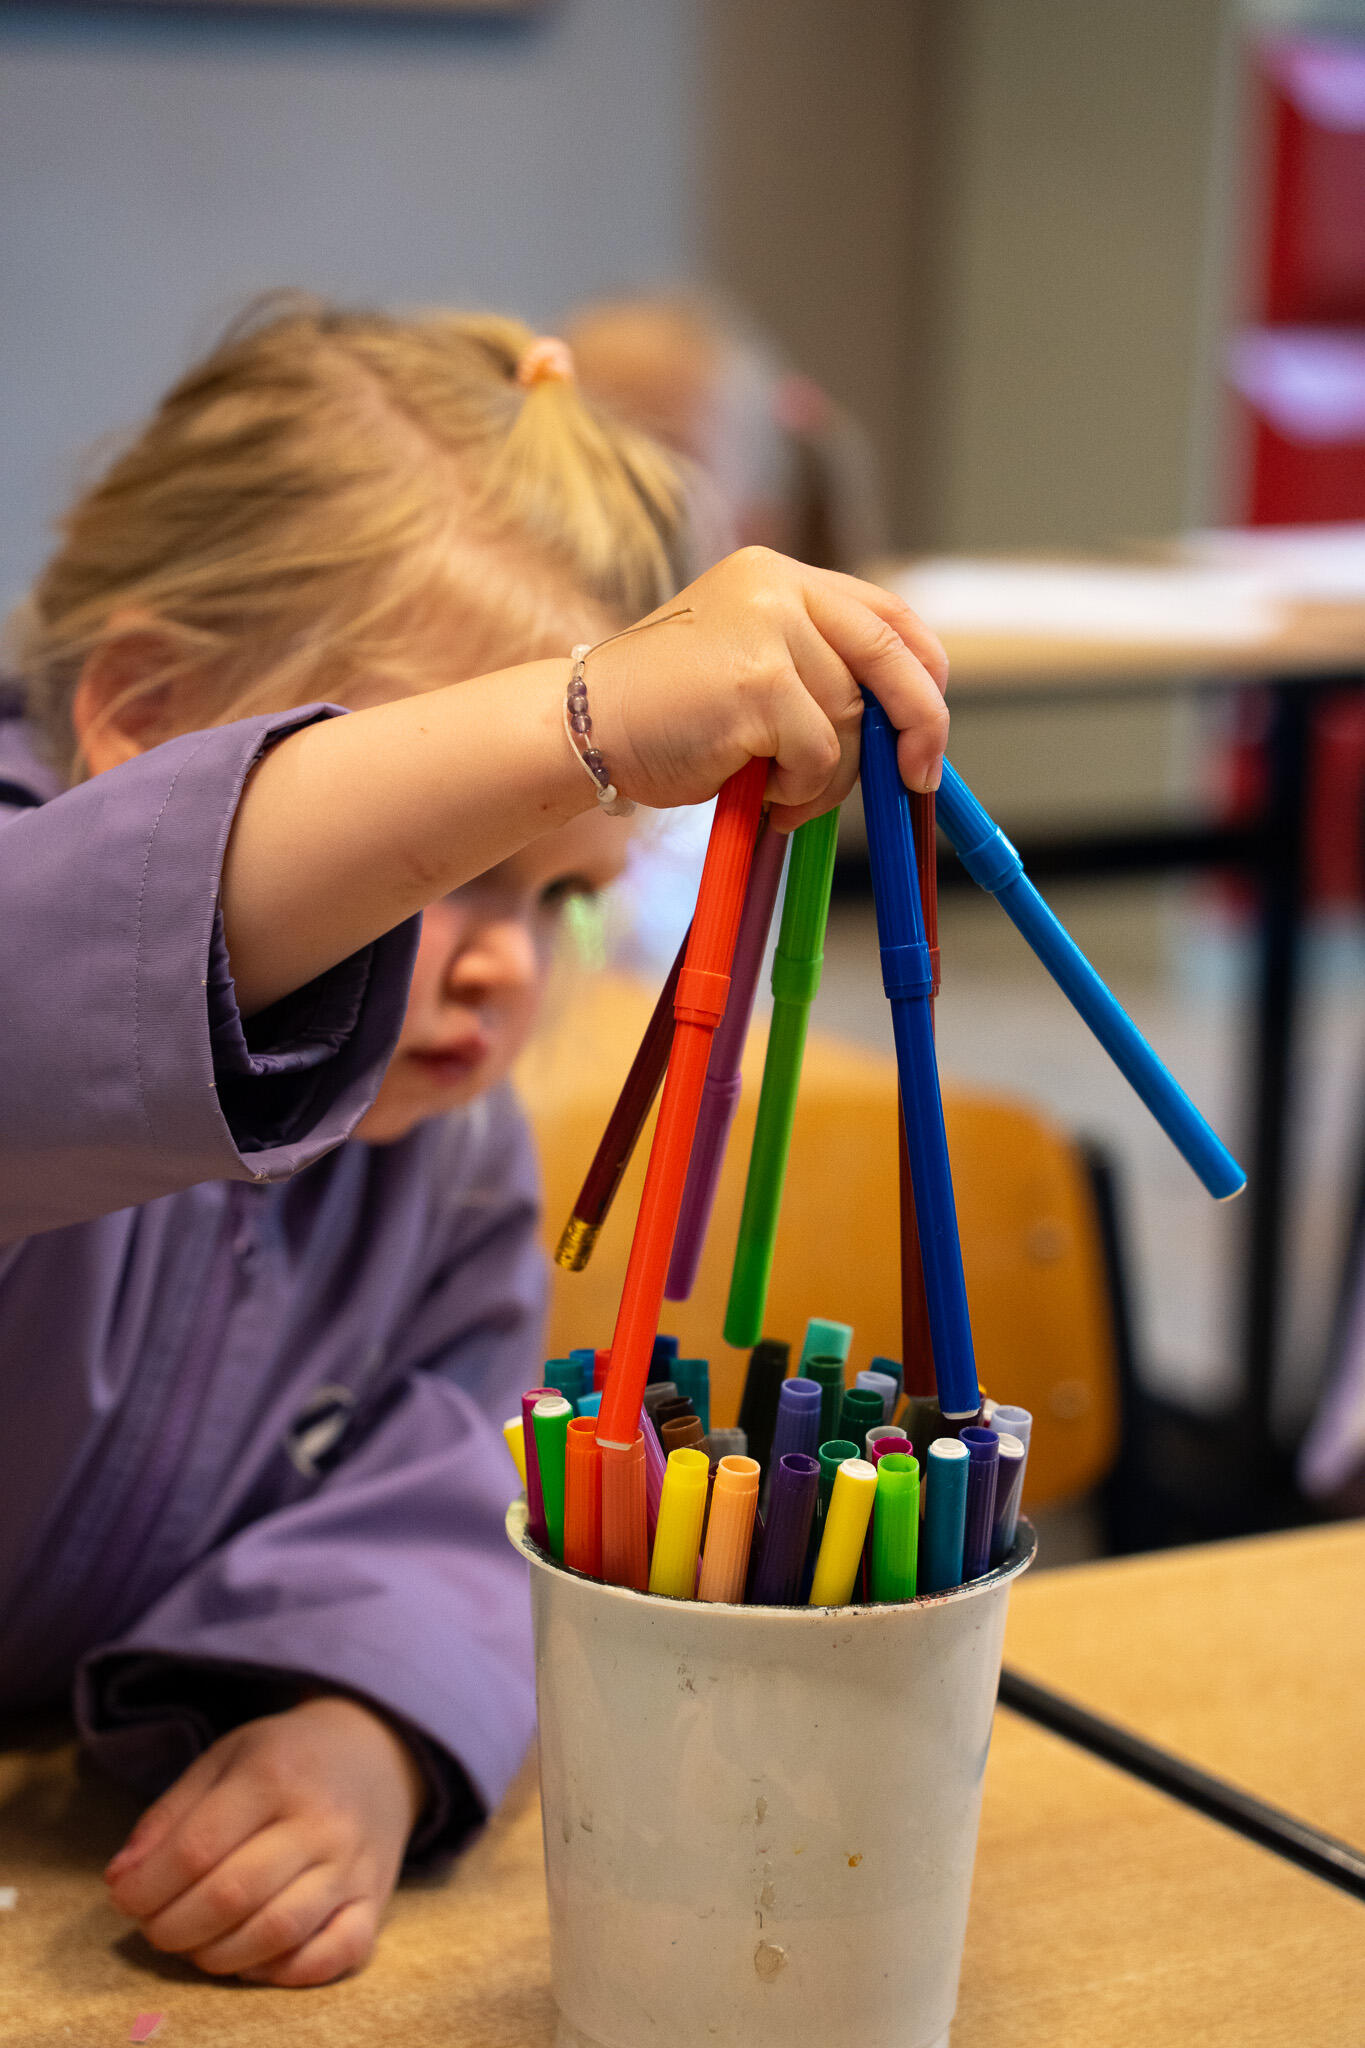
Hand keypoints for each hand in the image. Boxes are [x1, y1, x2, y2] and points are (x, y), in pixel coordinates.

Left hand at [103, 1695, 425, 1986]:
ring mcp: (353, 1865)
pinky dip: (285, 1972)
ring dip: (218, 1955)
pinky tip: (254, 1959)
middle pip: (231, 1896)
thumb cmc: (286, 1758)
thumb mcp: (225, 1759)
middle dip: (173, 1927)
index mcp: (276, 1774)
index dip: (146, 1887)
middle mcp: (321, 1821)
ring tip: (196, 1943)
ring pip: (278, 1933)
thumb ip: (170, 1816)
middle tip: (155, 1926)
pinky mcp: (376, 1902)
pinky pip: (334, 1955)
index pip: (196, 1848)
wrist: (377, 1752)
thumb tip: (121, 1879)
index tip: (125, 1897)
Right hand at [584, 546, 949, 826]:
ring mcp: (767, 630)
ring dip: (831, 776)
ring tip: (781, 792)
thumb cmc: (665, 717)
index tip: (927, 724)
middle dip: (919, 722)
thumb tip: (905, 727)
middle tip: (917, 776)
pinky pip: (820, 751)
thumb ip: (815, 673)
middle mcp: (777, 588)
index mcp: (778, 576)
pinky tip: (763, 794)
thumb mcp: (749, 670)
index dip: (922, 670)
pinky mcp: (758, 681)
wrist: (582, 729)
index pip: (885, 613)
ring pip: (852, 717)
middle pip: (888, 656)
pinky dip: (802, 789)